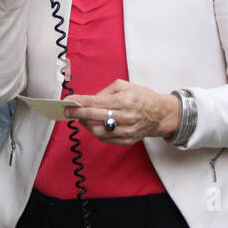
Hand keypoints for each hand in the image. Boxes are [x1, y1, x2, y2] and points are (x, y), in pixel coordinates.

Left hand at [66, 79, 180, 145]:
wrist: (160, 114)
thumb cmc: (142, 97)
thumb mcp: (125, 86)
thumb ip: (105, 92)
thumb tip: (89, 100)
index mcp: (125, 100)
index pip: (95, 102)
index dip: (79, 102)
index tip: (67, 102)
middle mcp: (125, 117)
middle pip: (94, 116)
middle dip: (77, 113)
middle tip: (67, 111)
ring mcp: (126, 131)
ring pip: (97, 131)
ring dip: (85, 124)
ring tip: (81, 118)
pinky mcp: (126, 141)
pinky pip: (105, 138)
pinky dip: (96, 131)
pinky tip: (93, 124)